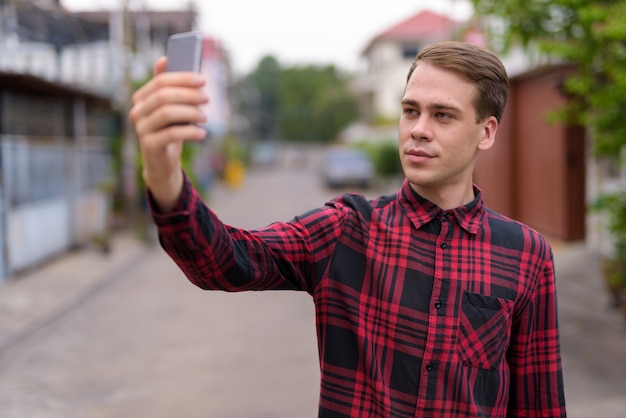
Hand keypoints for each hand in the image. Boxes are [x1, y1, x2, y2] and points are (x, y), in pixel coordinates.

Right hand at [129, 57, 208, 211]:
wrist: (162, 163)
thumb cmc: (170, 130)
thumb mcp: (171, 108)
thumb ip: (169, 87)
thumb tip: (164, 58)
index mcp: (141, 98)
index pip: (161, 81)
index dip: (183, 78)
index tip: (202, 80)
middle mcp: (137, 112)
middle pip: (164, 96)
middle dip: (189, 94)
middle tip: (207, 98)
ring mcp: (141, 129)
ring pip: (167, 113)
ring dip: (191, 112)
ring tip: (205, 117)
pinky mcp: (149, 145)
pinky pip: (171, 134)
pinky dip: (190, 132)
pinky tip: (202, 134)